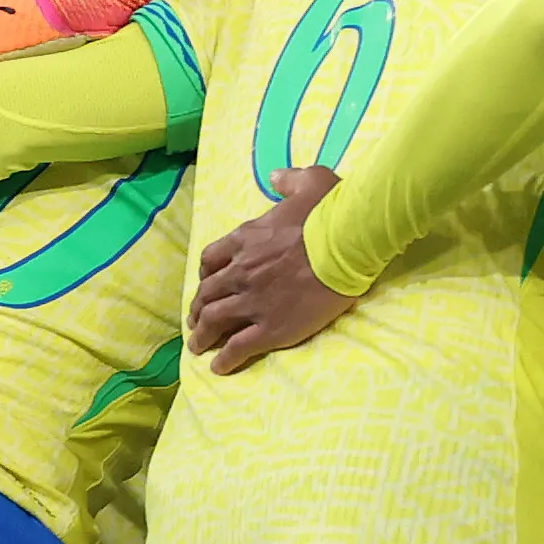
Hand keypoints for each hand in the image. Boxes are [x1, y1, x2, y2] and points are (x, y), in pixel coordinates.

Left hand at [190, 167, 355, 372]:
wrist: (346, 243)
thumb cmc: (331, 211)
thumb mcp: (310, 181)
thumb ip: (288, 180)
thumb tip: (276, 176)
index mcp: (245, 240)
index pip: (212, 260)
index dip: (206, 275)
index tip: (207, 283)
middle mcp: (240, 272)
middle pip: (207, 294)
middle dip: (198, 309)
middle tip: (197, 320)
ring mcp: (253, 302)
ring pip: (215, 322)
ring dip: (202, 335)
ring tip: (198, 347)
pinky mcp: (270, 328)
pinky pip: (239, 347)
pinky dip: (225, 359)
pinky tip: (218, 367)